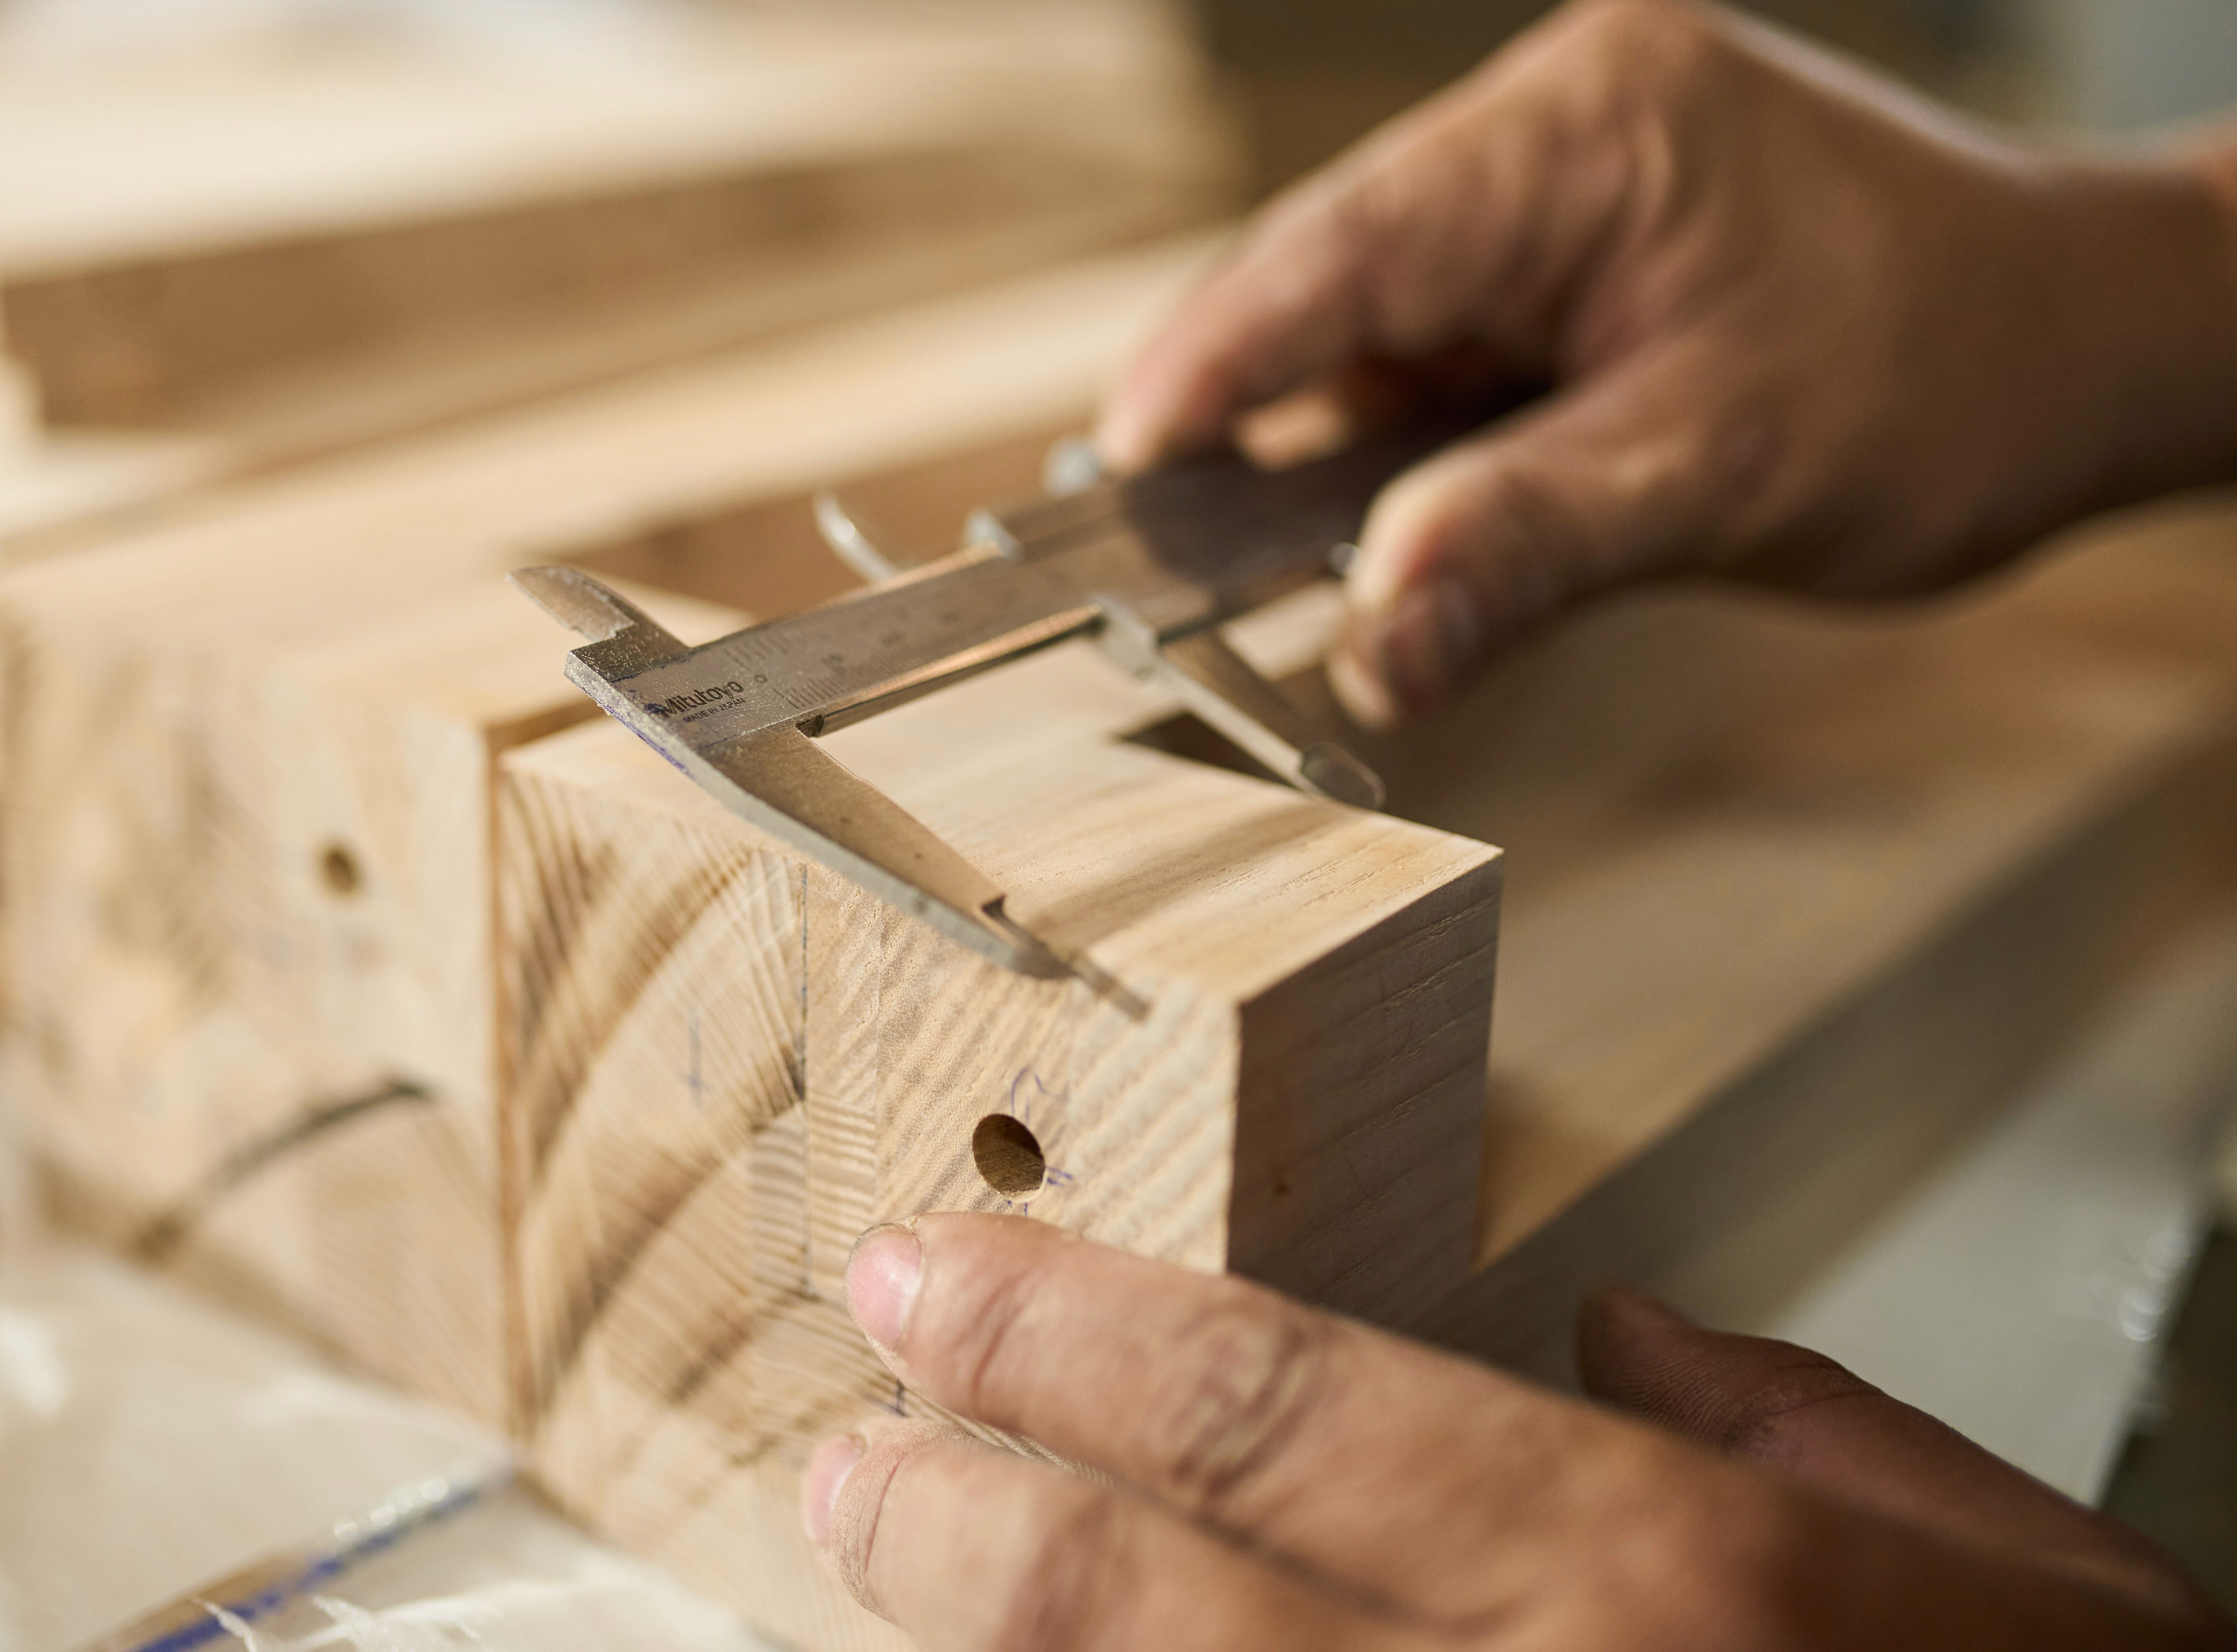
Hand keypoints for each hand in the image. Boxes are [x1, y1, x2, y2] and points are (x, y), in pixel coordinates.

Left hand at [800, 1214, 2228, 1649]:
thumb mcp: (2029, 1587)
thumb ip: (1811, 1438)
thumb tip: (1626, 1336)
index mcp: (1679, 1586)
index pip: (1272, 1403)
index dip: (1059, 1333)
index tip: (928, 1285)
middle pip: (1144, 1594)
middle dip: (957, 1513)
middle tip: (851, 1453)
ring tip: (878, 1571)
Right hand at [1099, 0, 2236, 725]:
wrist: (2093, 345)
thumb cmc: (1955, 380)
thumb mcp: (1727, 476)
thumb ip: (1528, 546)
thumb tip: (1365, 638)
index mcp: (1592, 126)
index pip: (1352, 242)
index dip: (1217, 357)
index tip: (1120, 464)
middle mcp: (1559, 122)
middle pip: (1342, 274)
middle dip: (1259, 413)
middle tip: (1168, 546)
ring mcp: (1562, 181)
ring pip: (1381, 320)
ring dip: (1332, 441)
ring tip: (1264, 555)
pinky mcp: (1572, 250)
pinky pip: (1443, 343)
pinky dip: (1403, 438)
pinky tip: (1383, 513)